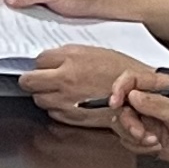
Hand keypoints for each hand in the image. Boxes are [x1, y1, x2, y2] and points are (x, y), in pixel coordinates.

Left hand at [23, 45, 146, 124]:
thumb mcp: (92, 51)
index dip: (40, 64)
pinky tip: (68, 102)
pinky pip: (53, 113)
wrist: (139, 91)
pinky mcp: (73, 117)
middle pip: (29, 82)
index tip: (43, 66)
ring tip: (56, 92)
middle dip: (31, 80)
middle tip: (38, 80)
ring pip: (38, 100)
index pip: (37, 61)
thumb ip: (67, 55)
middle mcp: (66, 79)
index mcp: (71, 59)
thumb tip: (48, 60)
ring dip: (43, 95)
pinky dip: (56, 108)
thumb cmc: (121, 69)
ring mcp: (68, 100)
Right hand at [116, 83, 168, 165]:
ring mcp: (150, 120)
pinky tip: (155, 146)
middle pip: (123, 105)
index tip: (116, 102)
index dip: (119, 89)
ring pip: (123, 124)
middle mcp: (153, 102)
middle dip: (128, 121)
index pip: (131, 80)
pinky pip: (130, 140)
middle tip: (140, 131)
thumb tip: (133, 95)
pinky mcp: (149, 136)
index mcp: (162, 88)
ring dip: (133, 136)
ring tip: (153, 140)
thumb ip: (157, 104)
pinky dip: (138, 146)